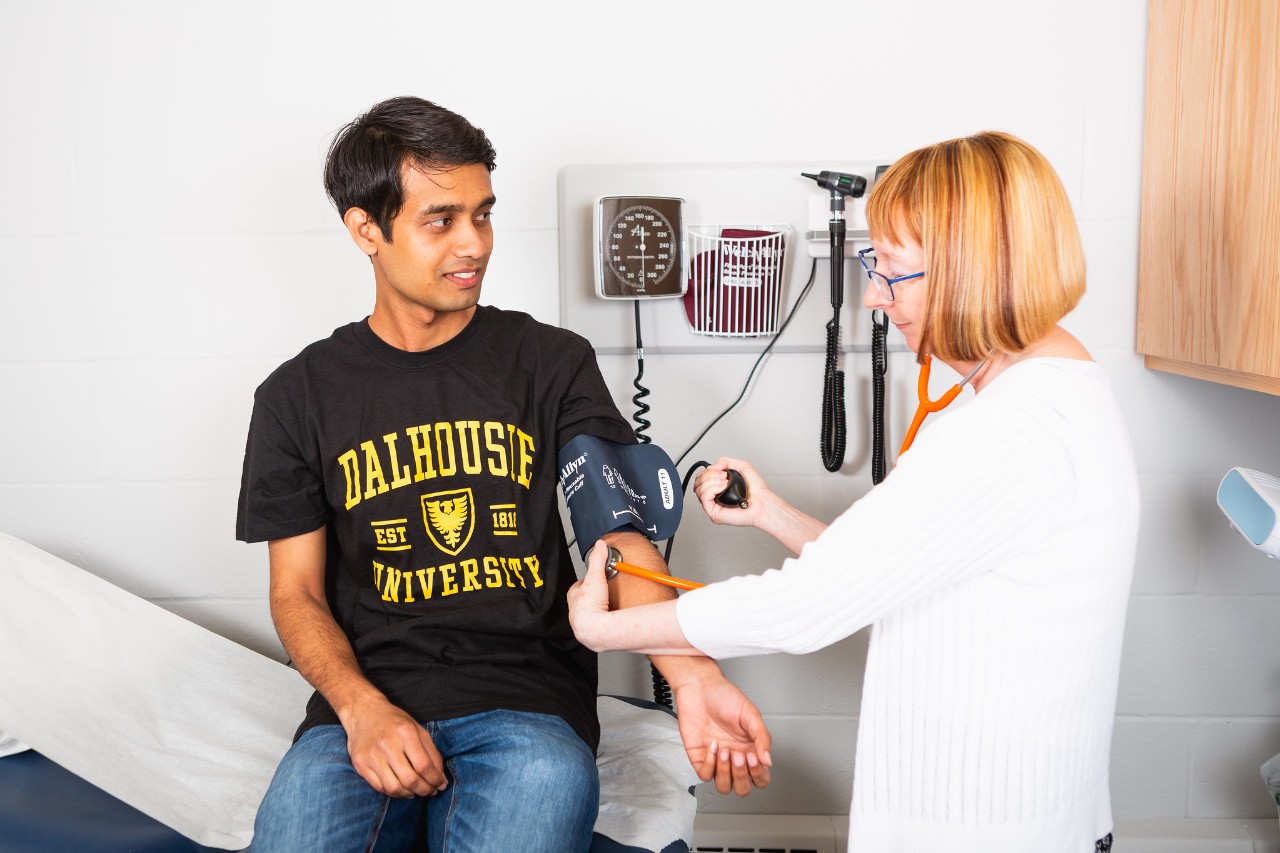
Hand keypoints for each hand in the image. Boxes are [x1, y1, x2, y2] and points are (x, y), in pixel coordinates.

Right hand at [344, 697, 447, 797]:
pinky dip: (394, 792)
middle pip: (410, 779)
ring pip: (394, 788)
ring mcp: (372, 756)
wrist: (364, 712)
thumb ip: (431, 752)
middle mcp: (387, 744)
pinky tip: (401, 788)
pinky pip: (380, 787)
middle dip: (425, 790)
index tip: (441, 785)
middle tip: (431, 792)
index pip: (424, 765)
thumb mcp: (417, 729)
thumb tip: (440, 778)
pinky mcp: (360, 764)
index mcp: (405, 733)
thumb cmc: (394, 722)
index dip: (435, 780)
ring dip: (409, 794)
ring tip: (416, 791)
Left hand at [567, 540, 614, 651]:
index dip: (586, 582)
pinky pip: (596, 628)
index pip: (577, 587)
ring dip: (596, 612)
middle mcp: (576, 612)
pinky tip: (609, 623)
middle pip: (582, 602)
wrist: (595, 630)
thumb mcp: (596, 577)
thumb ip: (597, 560)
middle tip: (602, 594)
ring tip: (606, 609)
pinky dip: (602, 625)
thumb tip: (599, 545)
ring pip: (588, 616)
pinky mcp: (592, 634)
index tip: (594, 579)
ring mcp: (583, 624)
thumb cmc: (591, 606)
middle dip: (591, 598)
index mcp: (574, 597)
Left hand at [672, 671, 771, 795]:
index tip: (754, 758)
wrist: (699, 687)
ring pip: (724, 787)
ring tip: (725, 751)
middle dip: (741, 776)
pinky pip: (705, 775)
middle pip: (742, 788)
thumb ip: (762, 738)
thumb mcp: (750, 714)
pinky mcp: (699, 758)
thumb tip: (768, 761)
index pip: (760, 778)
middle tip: (739, 755)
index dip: (759, 775)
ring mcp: (716, 760)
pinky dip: (710, 764)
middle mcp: (734, 758)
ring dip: (725, 773)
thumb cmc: (725, 697)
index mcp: (750, 750)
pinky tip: (712, 746)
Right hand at [695, 458, 768, 527]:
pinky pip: (704, 498)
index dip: (706, 472)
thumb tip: (711, 467)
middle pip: (697, 484)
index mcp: (717, 489)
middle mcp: (714, 498)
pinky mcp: (714, 513)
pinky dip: (712, 488)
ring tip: (725, 482)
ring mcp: (713, 506)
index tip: (720, 471)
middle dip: (708, 475)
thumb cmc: (757, 490)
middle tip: (723, 476)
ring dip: (711, 481)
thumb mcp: (741, 466)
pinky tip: (723, 487)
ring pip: (698, 489)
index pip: (700, 480)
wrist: (763, 502)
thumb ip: (725, 461)